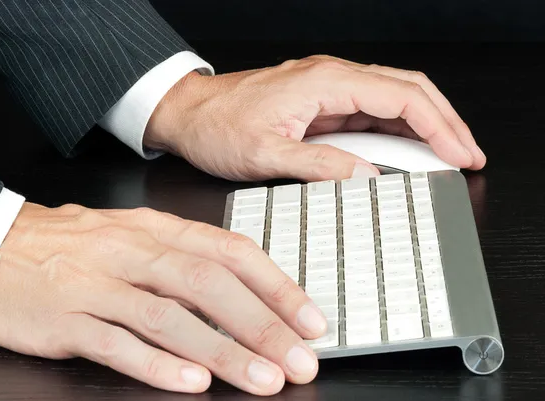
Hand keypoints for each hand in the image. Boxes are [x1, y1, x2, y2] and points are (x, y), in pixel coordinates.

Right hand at [0, 203, 327, 394]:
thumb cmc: (73, 242)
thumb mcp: (133, 234)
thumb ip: (184, 258)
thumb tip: (245, 292)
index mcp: (156, 229)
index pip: (230, 251)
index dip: (276, 285)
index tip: (310, 319)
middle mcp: (132, 251)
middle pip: (208, 285)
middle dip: (262, 324)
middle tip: (300, 360)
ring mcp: (97, 284)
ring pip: (168, 317)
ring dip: (221, 351)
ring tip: (262, 380)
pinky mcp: (64, 319)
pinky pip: (115, 342)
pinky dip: (156, 365)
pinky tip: (191, 385)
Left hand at [145, 55, 485, 180]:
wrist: (189, 115)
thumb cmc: (218, 127)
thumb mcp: (264, 154)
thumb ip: (317, 165)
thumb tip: (366, 175)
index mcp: (325, 83)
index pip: (401, 97)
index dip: (438, 127)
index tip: (459, 154)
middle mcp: (332, 79)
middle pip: (408, 90)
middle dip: (445, 122)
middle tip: (467, 154)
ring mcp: (328, 90)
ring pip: (394, 98)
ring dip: (426, 125)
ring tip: (449, 154)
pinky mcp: (321, 104)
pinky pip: (371, 112)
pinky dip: (398, 130)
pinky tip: (408, 150)